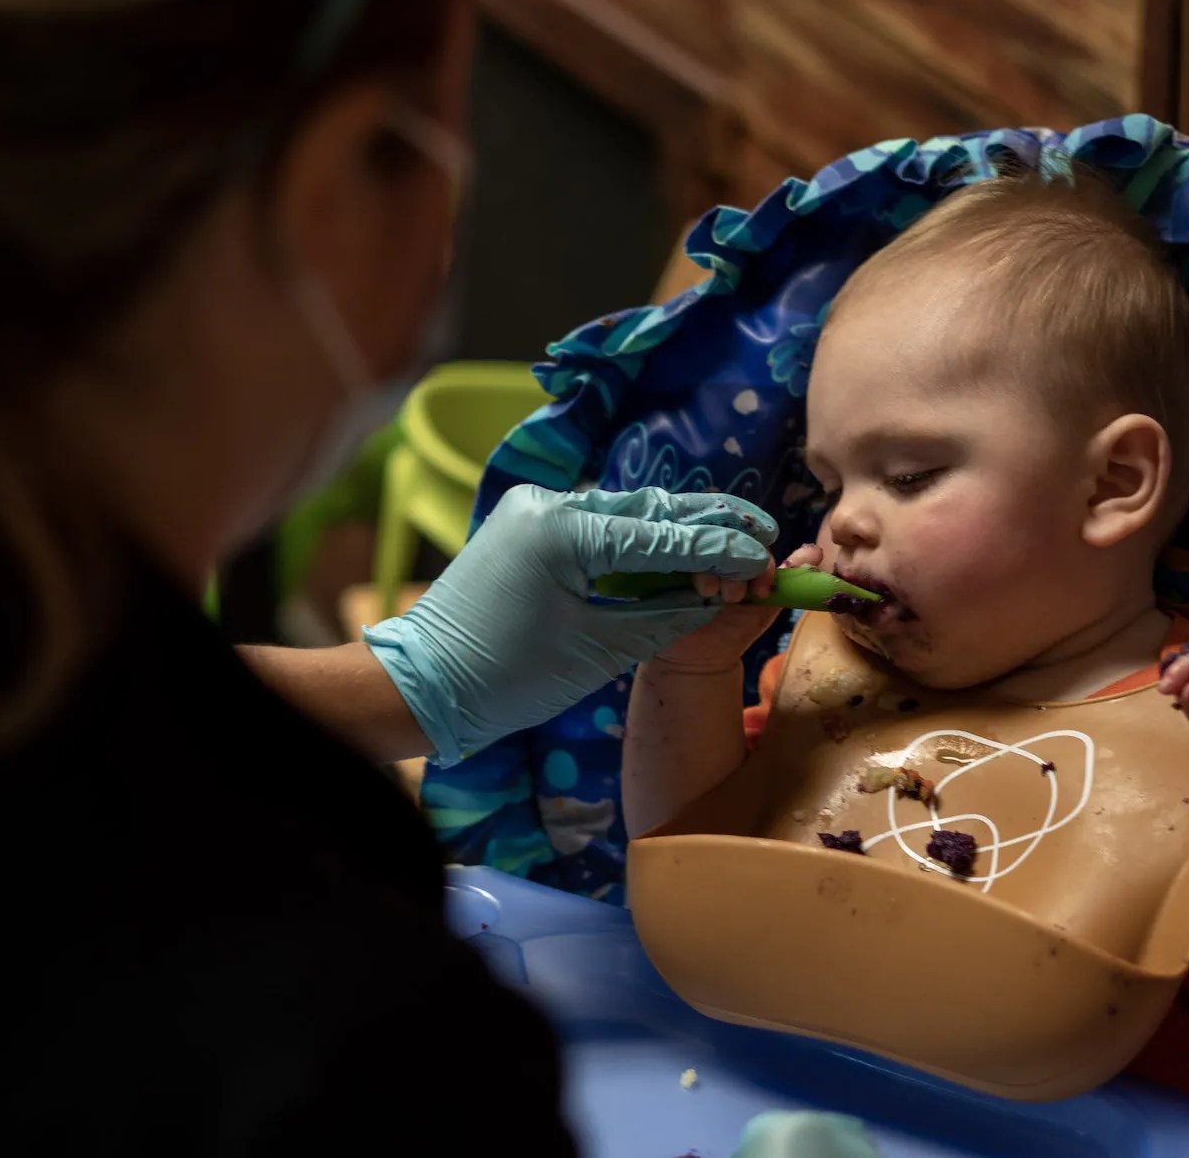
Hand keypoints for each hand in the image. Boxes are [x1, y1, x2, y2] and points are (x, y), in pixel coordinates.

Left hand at [364, 485, 776, 764]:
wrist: (421, 682)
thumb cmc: (505, 677)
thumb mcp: (596, 651)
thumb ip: (663, 617)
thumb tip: (718, 598)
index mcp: (564, 531)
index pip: (663, 536)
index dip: (721, 549)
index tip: (766, 557)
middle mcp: (549, 505)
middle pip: (649, 509)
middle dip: (709, 525)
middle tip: (764, 536)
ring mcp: (533, 511)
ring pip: (625, 514)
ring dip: (677, 531)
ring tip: (733, 544)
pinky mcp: (525, 528)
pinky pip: (596, 527)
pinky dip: (638, 541)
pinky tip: (676, 553)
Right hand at [650, 544, 822, 672]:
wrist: (700, 658)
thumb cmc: (735, 629)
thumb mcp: (768, 603)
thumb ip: (791, 577)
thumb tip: (815, 551)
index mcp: (737, 551)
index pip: (750, 532)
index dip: (759, 553)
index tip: (764, 587)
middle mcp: (712, 546)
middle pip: (725, 530)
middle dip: (738, 559)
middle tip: (738, 595)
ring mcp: (687, 553)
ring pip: (703, 539)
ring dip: (716, 566)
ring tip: (717, 595)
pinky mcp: (667, 565)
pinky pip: (678, 551)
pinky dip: (695, 567)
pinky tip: (702, 590)